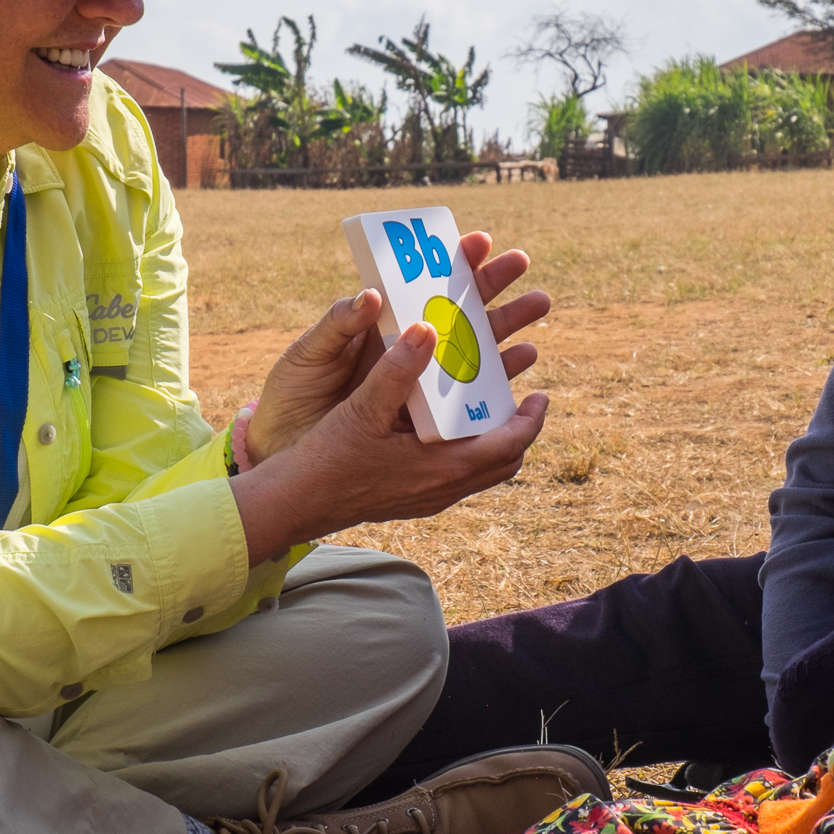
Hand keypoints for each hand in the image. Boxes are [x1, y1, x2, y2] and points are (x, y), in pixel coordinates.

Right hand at [229, 319, 548, 562]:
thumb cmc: (325, 460)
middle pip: (503, 463)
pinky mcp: (411, 498)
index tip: (541, 394)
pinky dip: (468, 448)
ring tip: (491, 405)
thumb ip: (397, 370)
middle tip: (523, 397)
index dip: (530, 420)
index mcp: (441, 470)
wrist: (292, 504)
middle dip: (519, 430)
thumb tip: (427, 329)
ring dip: (494, 440)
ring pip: (481, 471)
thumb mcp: (362, 409)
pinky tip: (448, 424)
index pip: (508, 447)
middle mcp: (441, 490)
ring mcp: (427, 498)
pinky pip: (457, 474)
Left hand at [245, 231, 549, 461]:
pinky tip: (524, 360)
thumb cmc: (295, 395)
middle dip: (493, 285)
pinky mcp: (426, 415)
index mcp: (379, 326)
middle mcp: (404, 349)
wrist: (285, 449)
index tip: (480, 241)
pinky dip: (499, 377)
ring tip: (538, 306)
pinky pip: (470, 394)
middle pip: (458, 310)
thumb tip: (373, 294)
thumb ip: (339, 324)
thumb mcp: (310, 354)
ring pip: (474, 347)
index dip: (452, 262)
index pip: (421, 285)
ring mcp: (419, 381)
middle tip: (522, 263)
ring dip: (507, 326)